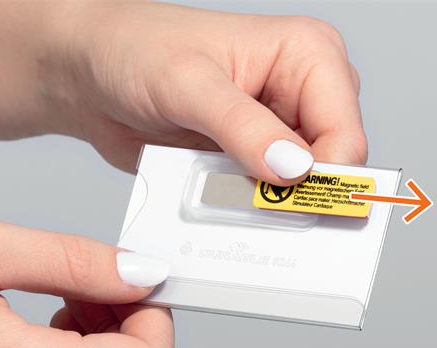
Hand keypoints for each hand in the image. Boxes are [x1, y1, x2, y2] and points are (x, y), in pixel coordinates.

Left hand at [46, 2, 366, 183]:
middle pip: (332, 164)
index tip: (290, 209)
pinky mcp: (254, 156)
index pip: (345, 132)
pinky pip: (268, 196)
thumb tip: (294, 171)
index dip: (325, 178)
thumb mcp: (189, 84)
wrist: (92, 73)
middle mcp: (303, 92)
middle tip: (256, 207)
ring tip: (225, 196)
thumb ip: (244, 128)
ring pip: (302, 187)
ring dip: (270, 204)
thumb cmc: (135, 50)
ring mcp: (279, 128)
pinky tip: (221, 201)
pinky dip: (249, 208)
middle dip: (300, 195)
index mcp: (308, 55)